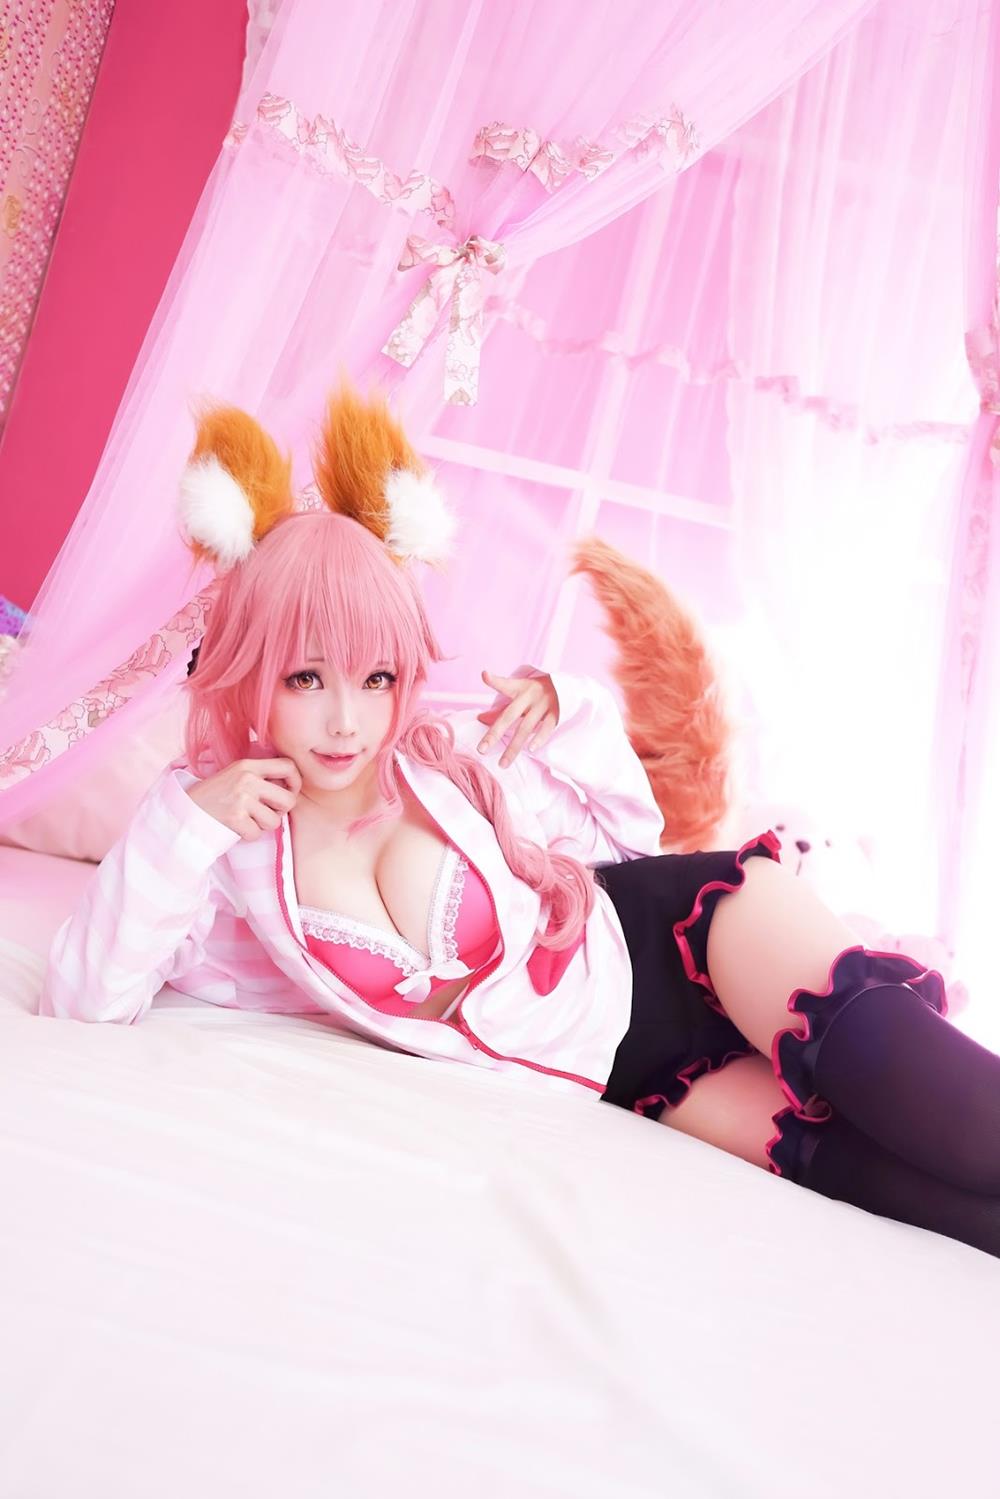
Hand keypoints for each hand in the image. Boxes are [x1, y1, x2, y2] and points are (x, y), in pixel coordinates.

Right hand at [184, 757, 302, 840]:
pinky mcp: (235, 818)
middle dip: (281, 811)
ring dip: (262, 826)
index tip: (289, 791)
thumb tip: (292, 786)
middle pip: (289, 800)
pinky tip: (236, 827)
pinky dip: (248, 835)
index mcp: (248, 765)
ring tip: (246, 819)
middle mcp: (247, 779)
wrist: (184, 810)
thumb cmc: (216, 795)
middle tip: (266, 812)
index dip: (296, 781)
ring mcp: (241, 798)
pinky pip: (257, 834)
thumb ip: (261, 776)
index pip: (288, 766)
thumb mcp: (236, 775)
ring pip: (274, 821)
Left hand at [476, 669, 558, 767]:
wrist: (567, 687)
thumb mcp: (520, 694)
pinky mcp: (557, 712)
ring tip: (503, 763)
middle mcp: (530, 695)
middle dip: (495, 733)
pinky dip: (539, 738)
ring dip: (514, 747)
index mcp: (520, 688)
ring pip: (526, 727)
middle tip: (481, 750)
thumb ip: (500, 708)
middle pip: (509, 715)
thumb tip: (479, 718)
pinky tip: (530, 750)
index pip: (505, 685)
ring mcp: (544, 704)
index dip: (494, 681)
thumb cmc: (536, 693)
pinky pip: (547, 727)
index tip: (485, 675)